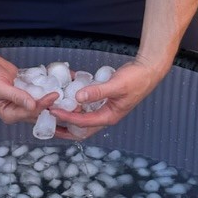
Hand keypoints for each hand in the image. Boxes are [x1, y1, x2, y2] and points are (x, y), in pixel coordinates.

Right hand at [0, 50, 57, 125]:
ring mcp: (22, 100)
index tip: (52, 96)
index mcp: (8, 114)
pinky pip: (37, 91)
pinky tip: (55, 86)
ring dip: (50, 99)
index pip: (29, 112)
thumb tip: (32, 105)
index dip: (42, 105)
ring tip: (63, 94)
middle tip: (62, 98)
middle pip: (37, 111)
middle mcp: (16, 110)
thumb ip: (16, 96)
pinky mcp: (25, 90)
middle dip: (50, 105)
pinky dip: (45, 89)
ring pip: (39, 102)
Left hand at [49, 58, 163, 136]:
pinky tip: (66, 88)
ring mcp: (104, 106)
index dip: (66, 118)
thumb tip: (77, 98)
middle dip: (64, 126)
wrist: (148, 70)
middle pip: (81, 126)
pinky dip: (76, 97)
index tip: (52, 112)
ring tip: (53, 108)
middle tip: (48, 122)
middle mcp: (105, 114)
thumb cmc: (136, 79)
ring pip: (82, 114)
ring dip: (68, 112)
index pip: (83, 123)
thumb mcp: (116, 86)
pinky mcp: (103, 97)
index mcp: (109, 116)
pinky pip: (86, 101)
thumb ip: (97, 92)